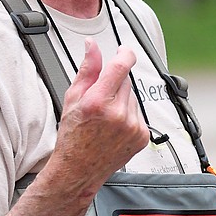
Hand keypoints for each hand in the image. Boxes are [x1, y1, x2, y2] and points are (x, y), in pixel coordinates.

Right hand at [47, 38, 148, 201]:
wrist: (78, 169)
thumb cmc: (72, 136)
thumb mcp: (72, 98)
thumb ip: (87, 69)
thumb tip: (92, 46)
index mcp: (98, 103)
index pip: (121, 67)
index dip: (125, 54)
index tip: (124, 51)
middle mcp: (118, 114)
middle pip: (127, 81)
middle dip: (115, 84)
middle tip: (100, 99)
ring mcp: (133, 126)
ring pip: (134, 97)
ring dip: (123, 101)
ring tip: (106, 117)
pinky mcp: (143, 136)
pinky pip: (140, 114)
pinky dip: (130, 116)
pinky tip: (115, 127)